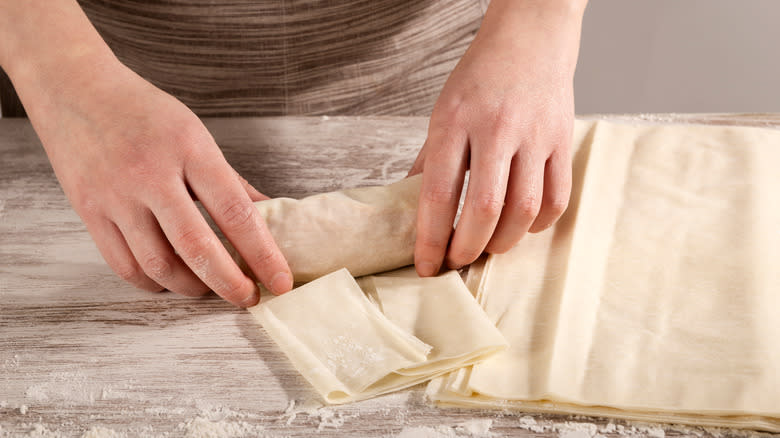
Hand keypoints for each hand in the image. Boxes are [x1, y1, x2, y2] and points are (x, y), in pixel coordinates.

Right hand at [15, 57, 292, 305]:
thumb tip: (268, 217)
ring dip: (191, 287)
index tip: (280, 281)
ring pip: (158, 264)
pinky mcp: (89, 211)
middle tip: (248, 298)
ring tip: (210, 288)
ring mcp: (116, 195)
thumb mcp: (197, 134)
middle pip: (197, 247)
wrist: (75, 88)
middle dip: (229, 282)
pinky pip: (124, 265)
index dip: (263, 254)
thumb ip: (231, 181)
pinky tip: (170, 280)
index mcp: (190, 149)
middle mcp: (151, 174)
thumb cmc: (145, 111)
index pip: (235, 212)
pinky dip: (152, 282)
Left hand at [409, 0, 586, 274]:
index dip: (429, 238)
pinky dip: (538, 224)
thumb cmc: (480, 79)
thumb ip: (428, 161)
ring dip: (502, 242)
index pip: (437, 193)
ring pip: (523, 210)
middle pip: (484, 209)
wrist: (530, 40)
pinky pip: (556, 199)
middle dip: (467, 248)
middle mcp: (495, 129)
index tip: (425, 265)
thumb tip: (412, 211)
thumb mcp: (441, 112)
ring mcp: (534, 136)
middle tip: (457, 261)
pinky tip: (522, 226)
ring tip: (487, 247)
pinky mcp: (562, 141)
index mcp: (454, 122)